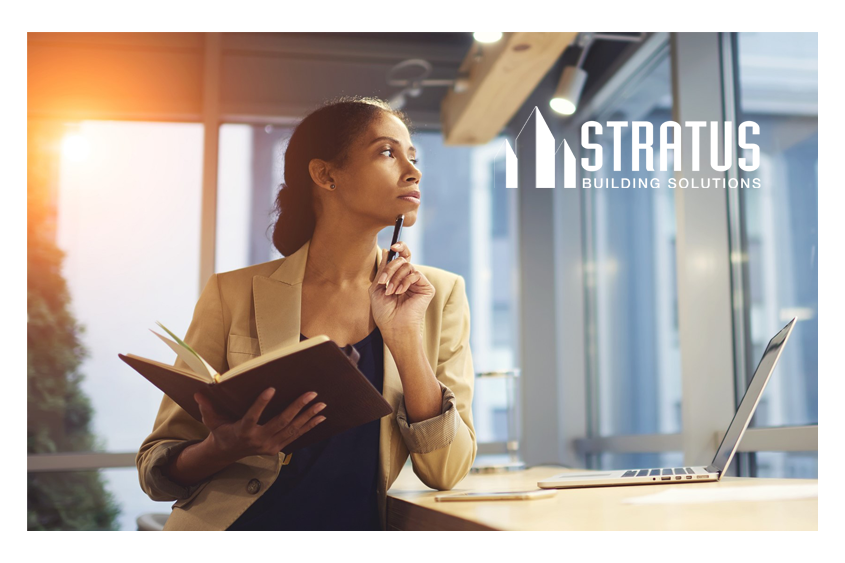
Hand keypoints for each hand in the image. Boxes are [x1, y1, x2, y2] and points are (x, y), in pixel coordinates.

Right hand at [194, 387, 326, 461]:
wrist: (227, 453)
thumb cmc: (221, 431)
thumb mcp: (211, 420)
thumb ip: (207, 407)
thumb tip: (199, 391)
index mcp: (242, 431)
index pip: (252, 416)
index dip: (261, 404)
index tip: (271, 389)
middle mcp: (258, 440)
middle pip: (281, 423)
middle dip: (297, 407)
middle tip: (311, 394)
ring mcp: (269, 445)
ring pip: (292, 430)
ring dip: (308, 416)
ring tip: (321, 404)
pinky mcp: (277, 448)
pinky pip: (296, 436)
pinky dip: (309, 427)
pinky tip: (320, 417)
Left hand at [369, 241, 434, 341]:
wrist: (393, 327)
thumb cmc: (384, 312)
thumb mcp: (377, 288)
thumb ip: (382, 270)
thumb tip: (386, 250)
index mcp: (399, 277)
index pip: (402, 257)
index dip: (400, 247)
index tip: (393, 246)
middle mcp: (409, 278)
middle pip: (403, 259)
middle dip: (390, 268)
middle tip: (383, 281)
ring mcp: (418, 283)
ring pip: (407, 266)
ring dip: (395, 278)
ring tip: (390, 291)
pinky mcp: (426, 288)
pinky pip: (415, 274)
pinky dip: (405, 282)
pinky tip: (400, 292)